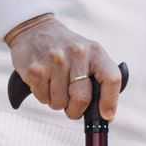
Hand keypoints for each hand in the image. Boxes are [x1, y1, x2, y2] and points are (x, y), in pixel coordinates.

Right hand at [6, 16, 121, 120]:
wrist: (34, 29)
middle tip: (72, 108)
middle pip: (82, 99)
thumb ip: (98, 78)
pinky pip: (43, 99)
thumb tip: (105, 113)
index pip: (111, 79)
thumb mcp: (88, 53)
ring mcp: (55, 61)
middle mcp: (77, 54)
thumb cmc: (65, 48)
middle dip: (76, 110)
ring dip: (57, 102)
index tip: (106, 115)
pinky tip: (44, 81)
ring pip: (59, 103)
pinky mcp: (35, 69)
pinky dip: (43, 97)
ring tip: (55, 85)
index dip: (110, 101)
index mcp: (95, 51)